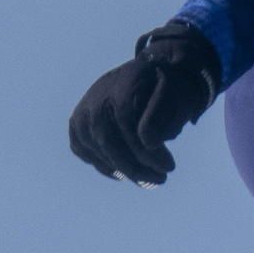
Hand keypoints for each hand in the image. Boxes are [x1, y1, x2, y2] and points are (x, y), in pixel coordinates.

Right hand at [69, 21, 222, 185]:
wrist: (149, 72)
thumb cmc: (168, 87)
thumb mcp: (176, 95)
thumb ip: (162, 116)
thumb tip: (149, 142)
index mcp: (124, 82)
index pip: (127, 122)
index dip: (145, 149)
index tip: (169, 167)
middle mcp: (97, 94)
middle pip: (107, 138)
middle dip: (135, 165)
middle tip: (160, 179)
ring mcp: (84, 108)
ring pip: (94, 146)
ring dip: (121, 168)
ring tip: (148, 180)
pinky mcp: (77, 121)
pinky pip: (82, 147)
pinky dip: (100, 162)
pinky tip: (120, 173)